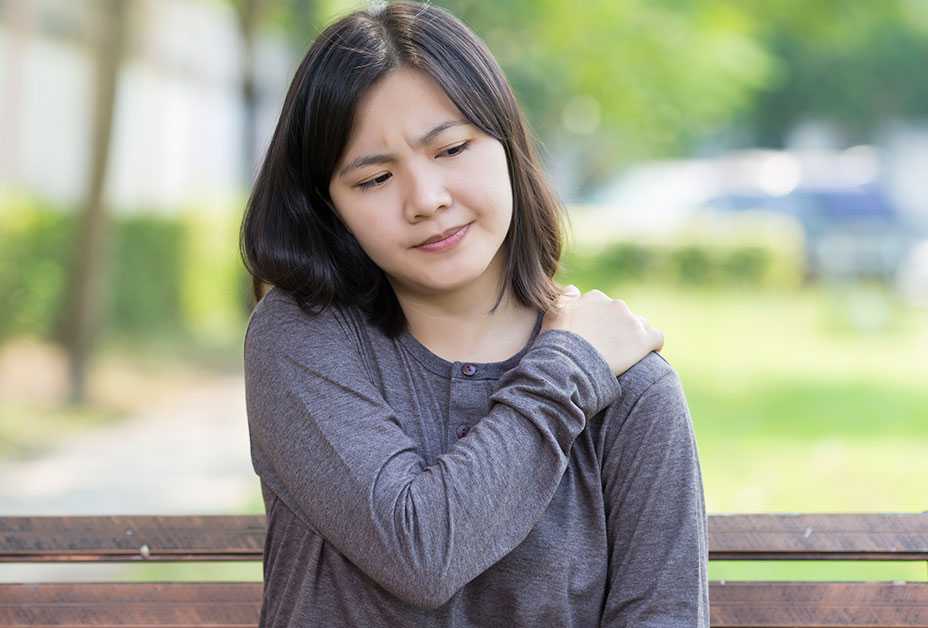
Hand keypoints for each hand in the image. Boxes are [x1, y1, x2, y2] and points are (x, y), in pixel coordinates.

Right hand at [542, 284, 663, 375]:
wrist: (570, 362)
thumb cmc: (558, 340)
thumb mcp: (553, 312)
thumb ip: (565, 297)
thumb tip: (574, 289)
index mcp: (595, 298)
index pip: (603, 305)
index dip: (600, 321)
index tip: (594, 335)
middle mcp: (615, 305)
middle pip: (621, 314)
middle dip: (617, 327)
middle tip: (607, 347)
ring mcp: (631, 322)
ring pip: (639, 325)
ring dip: (633, 335)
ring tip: (625, 353)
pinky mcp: (643, 340)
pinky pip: (656, 338)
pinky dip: (653, 345)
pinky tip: (647, 354)